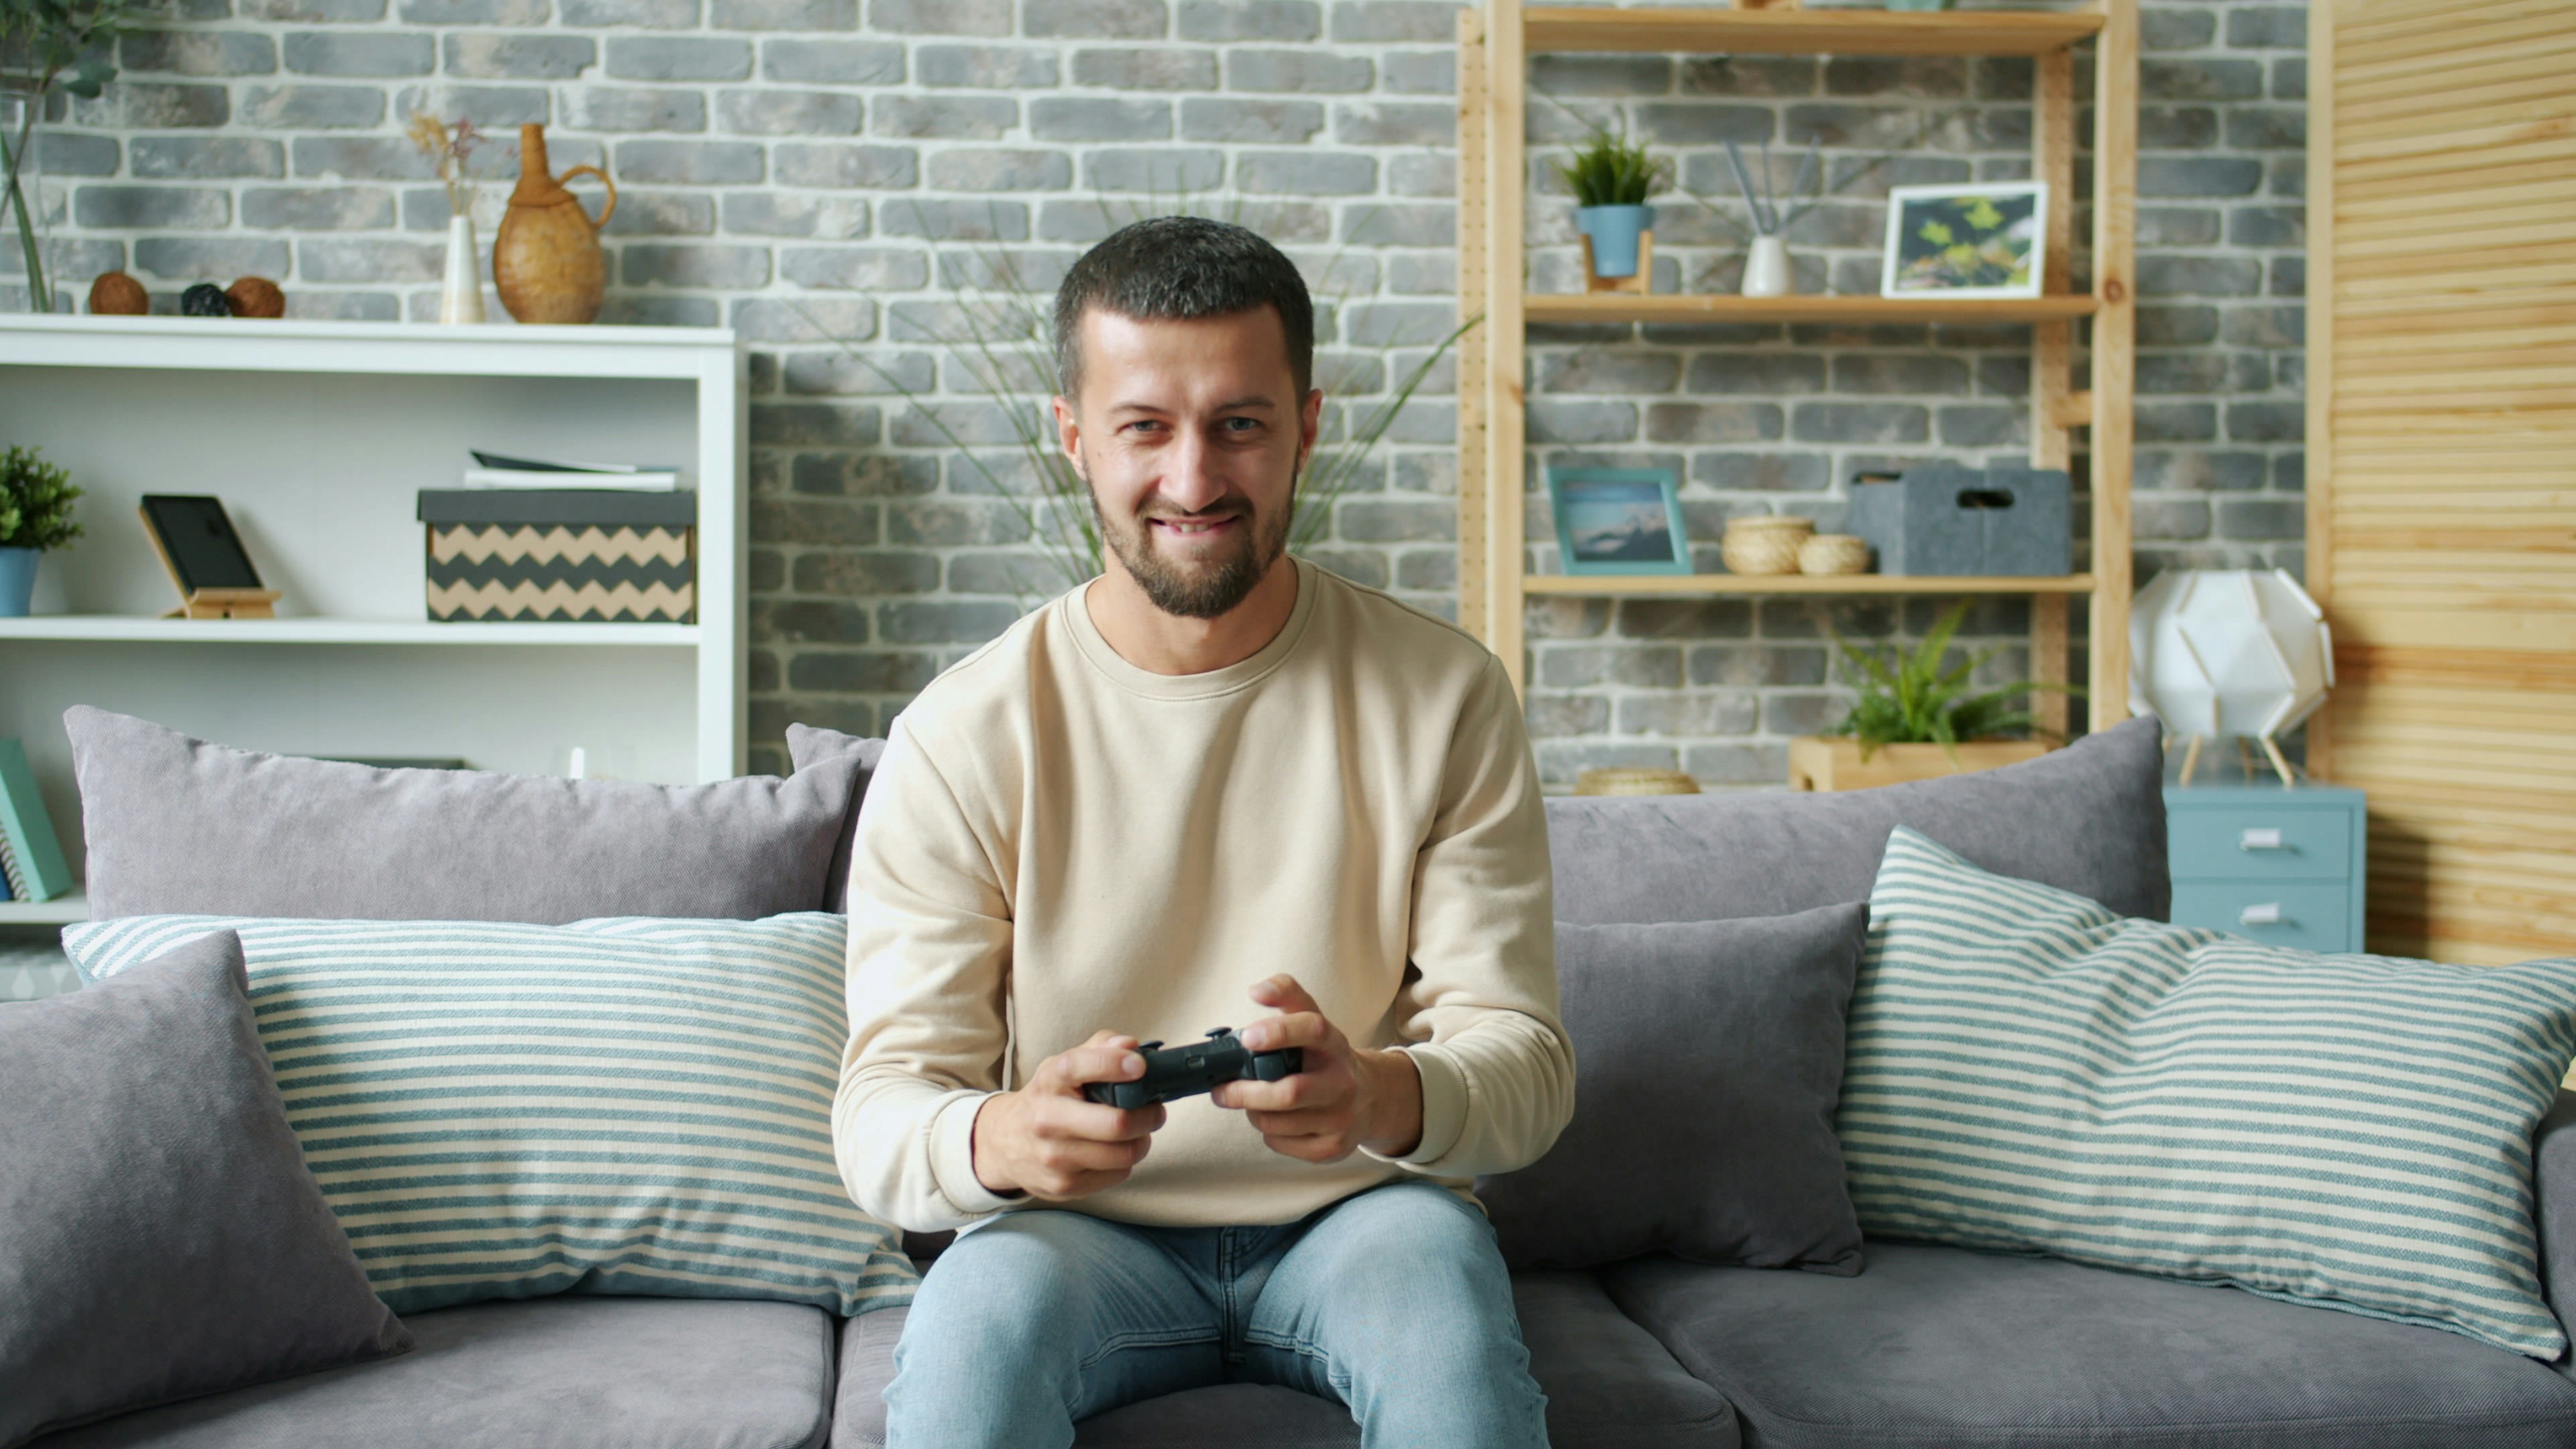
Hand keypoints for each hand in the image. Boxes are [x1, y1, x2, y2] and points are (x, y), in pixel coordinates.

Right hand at [970, 1031, 1166, 1199]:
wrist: (1003, 1143)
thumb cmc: (1047, 1099)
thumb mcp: (1062, 1067)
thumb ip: (1099, 1048)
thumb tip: (1130, 1045)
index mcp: (1049, 1081)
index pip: (1079, 1065)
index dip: (1114, 1063)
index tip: (1140, 1066)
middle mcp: (1047, 1120)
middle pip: (1116, 1124)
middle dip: (1148, 1116)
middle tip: (1155, 1111)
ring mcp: (1054, 1157)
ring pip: (1123, 1154)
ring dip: (1142, 1142)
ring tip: (1139, 1132)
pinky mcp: (1063, 1186)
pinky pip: (1117, 1175)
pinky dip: (1125, 1162)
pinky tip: (1115, 1151)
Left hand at [1211, 975, 1423, 1162]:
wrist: (1370, 1098)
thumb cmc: (1325, 1057)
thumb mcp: (1313, 1020)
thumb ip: (1286, 995)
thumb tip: (1256, 990)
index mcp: (1334, 1044)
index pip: (1313, 1029)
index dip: (1279, 1031)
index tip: (1247, 1037)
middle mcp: (1343, 1081)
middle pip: (1289, 1093)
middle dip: (1245, 1093)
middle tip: (1221, 1090)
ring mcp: (1341, 1118)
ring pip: (1277, 1123)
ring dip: (1253, 1113)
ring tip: (1253, 1102)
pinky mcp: (1333, 1147)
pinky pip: (1281, 1144)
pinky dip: (1268, 1133)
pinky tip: (1276, 1121)